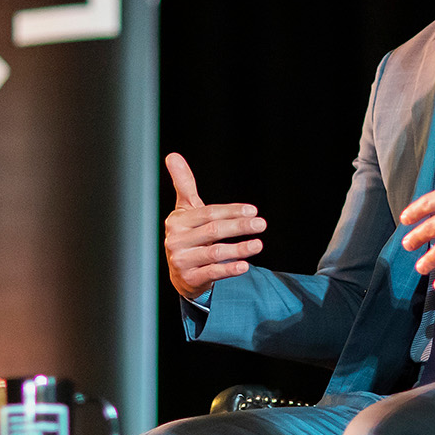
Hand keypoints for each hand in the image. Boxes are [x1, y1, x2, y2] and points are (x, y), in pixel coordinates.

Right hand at [163, 153, 265, 301]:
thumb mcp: (186, 210)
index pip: (208, 213)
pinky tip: (245, 265)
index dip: (232, 211)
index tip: (253, 210)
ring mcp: (181, 261)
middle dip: (239, 226)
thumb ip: (183, 183)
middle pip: (213, 231)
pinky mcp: (189, 279)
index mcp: (177, 221)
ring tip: (258, 244)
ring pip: (214, 253)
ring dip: (239, 249)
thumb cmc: (189, 234)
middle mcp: (175, 240)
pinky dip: (229, 269)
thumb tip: (172, 155)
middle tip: (261, 224)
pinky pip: (212, 273)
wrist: (181, 273)